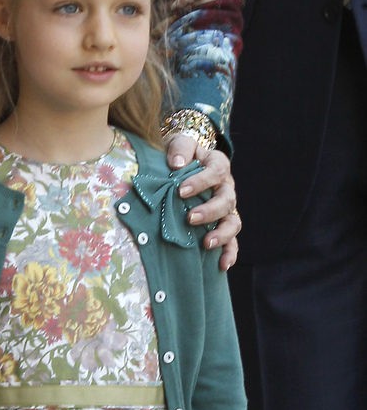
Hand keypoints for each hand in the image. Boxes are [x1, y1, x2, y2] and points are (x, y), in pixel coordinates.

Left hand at [167, 133, 240, 271]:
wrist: (184, 164)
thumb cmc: (181, 155)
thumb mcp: (180, 144)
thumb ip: (180, 149)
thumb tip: (176, 164)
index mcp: (217, 165)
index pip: (216, 171)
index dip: (201, 181)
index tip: (181, 190)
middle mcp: (226, 188)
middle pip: (226, 200)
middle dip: (210, 211)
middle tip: (190, 218)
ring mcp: (227, 209)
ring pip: (233, 222)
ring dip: (222, 234)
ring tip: (206, 244)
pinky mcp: (223, 225)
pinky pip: (232, 241)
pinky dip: (230, 253)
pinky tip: (221, 265)